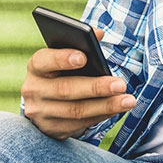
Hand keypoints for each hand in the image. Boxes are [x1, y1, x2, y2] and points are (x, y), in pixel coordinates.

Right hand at [21, 29, 135, 139]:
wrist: (48, 102)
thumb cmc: (65, 71)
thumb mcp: (68, 56)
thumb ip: (83, 43)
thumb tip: (99, 33)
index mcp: (37, 67)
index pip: (44, 61)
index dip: (62, 58)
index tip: (84, 57)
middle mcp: (33, 90)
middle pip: (65, 90)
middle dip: (96, 87)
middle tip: (121, 84)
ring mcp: (40, 112)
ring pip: (75, 110)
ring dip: (105, 106)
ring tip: (128, 101)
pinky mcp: (51, 129)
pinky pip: (80, 124)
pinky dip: (101, 116)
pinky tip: (118, 109)